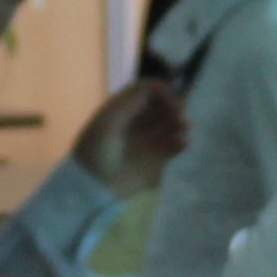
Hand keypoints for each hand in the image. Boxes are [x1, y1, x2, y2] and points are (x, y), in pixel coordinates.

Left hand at [75, 76, 192, 199]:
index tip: (170, 102)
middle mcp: (138, 121)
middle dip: (173, 106)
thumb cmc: (95, 152)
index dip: (162, 92)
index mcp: (123, 109)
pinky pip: (174, 146)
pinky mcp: (157, 159)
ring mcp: (148, 139)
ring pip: (171, 124)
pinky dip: (181, 142)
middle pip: (162, 105)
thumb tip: (157, 89)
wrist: (93, 187)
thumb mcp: (106, 123)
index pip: (148, 91)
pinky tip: (182, 144)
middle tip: (179, 115)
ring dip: (179, 123)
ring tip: (183, 128)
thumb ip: (129, 103)